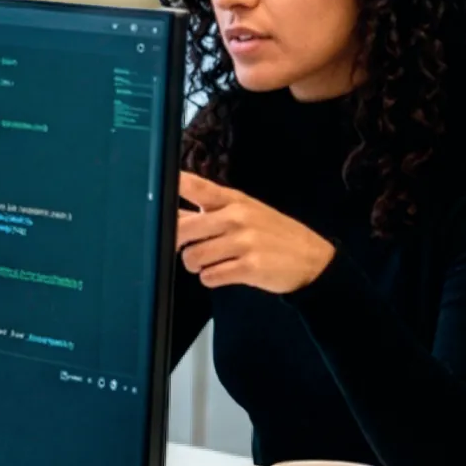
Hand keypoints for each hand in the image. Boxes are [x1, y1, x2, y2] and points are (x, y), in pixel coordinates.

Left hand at [177, 172, 334, 295]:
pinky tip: (224, 273)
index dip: (171, 186)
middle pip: (182, 229)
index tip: (153, 192)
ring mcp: (243, 242)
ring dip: (196, 266)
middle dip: (178, 244)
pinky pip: (210, 277)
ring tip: (211, 263)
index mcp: (234, 200)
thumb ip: (212, 211)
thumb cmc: (274, 234)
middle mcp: (237, 217)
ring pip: (192, 257)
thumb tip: (172, 211)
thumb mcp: (247, 211)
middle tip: (189, 248)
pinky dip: (211, 279)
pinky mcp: (249, 267)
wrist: (312, 259)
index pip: (196, 186)